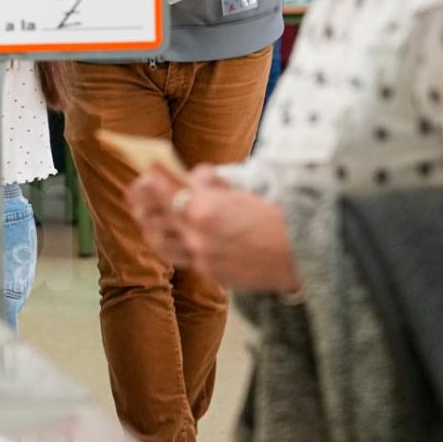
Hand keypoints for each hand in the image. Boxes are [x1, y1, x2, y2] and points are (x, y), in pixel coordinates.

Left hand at [127, 166, 299, 292]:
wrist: (307, 255)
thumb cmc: (279, 217)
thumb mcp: (243, 190)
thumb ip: (211, 184)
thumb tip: (192, 174)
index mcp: (203, 210)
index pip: (161, 189)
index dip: (151, 176)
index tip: (146, 167)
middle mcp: (197, 237)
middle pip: (152, 217)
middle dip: (141, 202)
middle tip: (135, 192)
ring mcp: (203, 259)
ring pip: (160, 243)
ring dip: (150, 228)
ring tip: (145, 217)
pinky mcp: (213, 274)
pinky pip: (183, 259)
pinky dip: (175, 246)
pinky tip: (173, 239)